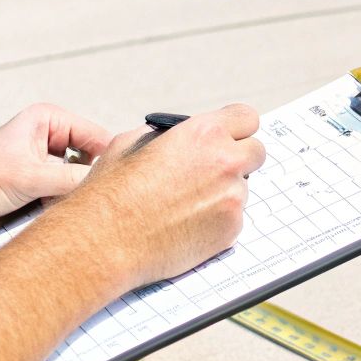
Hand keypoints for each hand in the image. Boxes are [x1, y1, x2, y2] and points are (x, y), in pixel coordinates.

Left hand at [0, 103, 114, 253]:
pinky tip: (54, 227)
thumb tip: (114, 187)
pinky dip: (63, 217)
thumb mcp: (29, 178)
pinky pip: (65, 207)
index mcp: (48, 121)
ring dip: (75, 205)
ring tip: (63, 218)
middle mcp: (49, 144)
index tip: (115, 189)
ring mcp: (44, 172)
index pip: (100, 138)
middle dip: (91, 186)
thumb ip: (75, 181)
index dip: (111, 162)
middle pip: (93, 165)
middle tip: (87, 208)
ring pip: (80, 189)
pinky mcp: (37, 198)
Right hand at [81, 104, 265, 289]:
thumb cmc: (112, 194)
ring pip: (242, 188)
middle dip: (238, 159)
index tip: (230, 137)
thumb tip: (177, 137)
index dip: (236, 128)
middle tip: (214, 171)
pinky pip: (234, 218)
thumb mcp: (131, 143)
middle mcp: (225, 162)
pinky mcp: (231, 230)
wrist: (104, 243)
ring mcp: (232, 198)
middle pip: (256, 152)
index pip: (247, 118)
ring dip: (224, 192)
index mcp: (203, 134)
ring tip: (186, 204)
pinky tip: (186, 224)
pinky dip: (217, 220)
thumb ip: (167, 135)